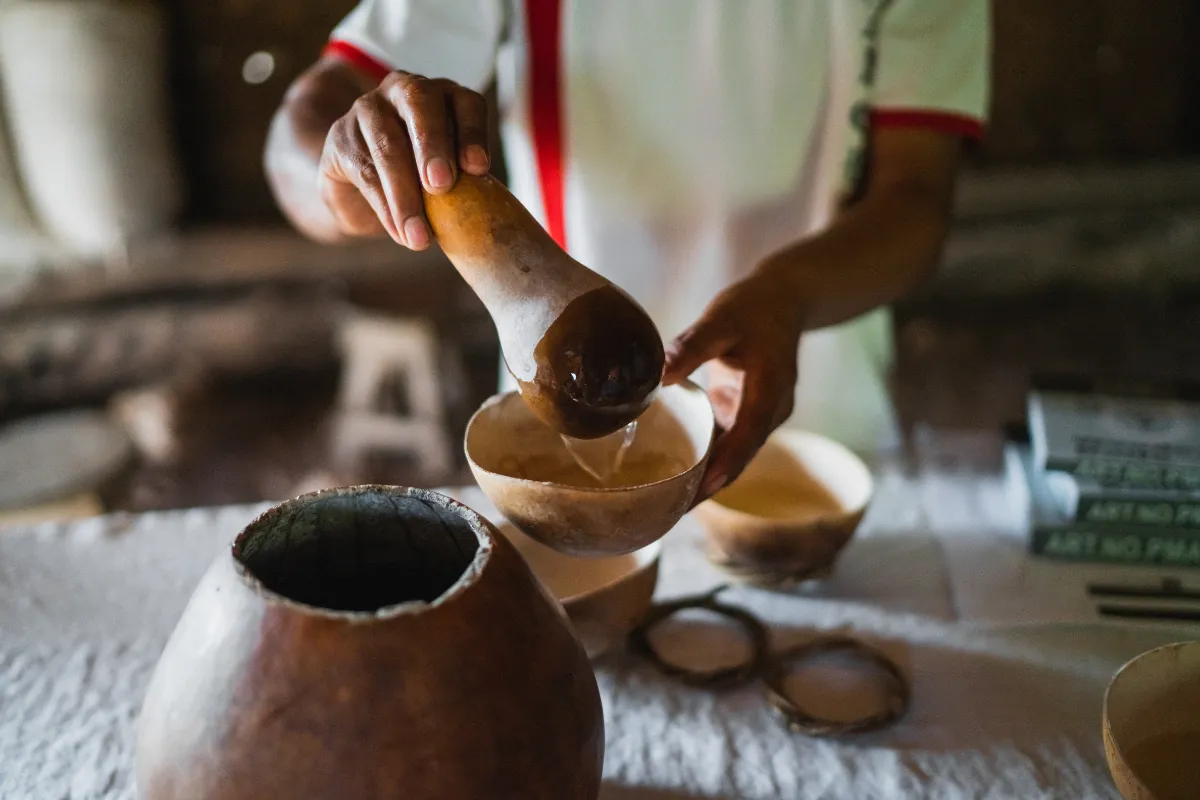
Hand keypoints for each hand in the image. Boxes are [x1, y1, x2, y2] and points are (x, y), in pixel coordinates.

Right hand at [317, 71, 490, 248]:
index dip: (473, 132)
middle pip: (420, 103)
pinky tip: (399, 233)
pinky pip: (364, 172)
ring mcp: (368, 109)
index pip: (465, 102)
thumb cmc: (420, 185)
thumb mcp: (448, 180)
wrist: (362, 193)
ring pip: (388, 146)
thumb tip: (488, 214)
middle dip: (433, 145)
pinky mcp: (340, 137)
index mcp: (444, 97)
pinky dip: (385, 208)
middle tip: (441, 185)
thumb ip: (463, 182)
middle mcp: (405, 91)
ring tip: (419, 237)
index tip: (479, 168)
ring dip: (406, 196)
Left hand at [662, 265, 805, 503]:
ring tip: (667, 503)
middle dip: (709, 485)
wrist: (785, 299)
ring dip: (706, 477)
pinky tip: (677, 473)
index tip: (701, 488)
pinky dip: (707, 457)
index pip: (748, 433)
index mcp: (770, 388)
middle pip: (741, 455)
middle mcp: (771, 410)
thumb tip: (655, 376)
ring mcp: (762, 415)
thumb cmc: (754, 307)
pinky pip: (730, 442)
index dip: (727, 463)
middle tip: (669, 511)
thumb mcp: (721, 319)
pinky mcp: (750, 413)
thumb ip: (690, 346)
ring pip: (735, 454)